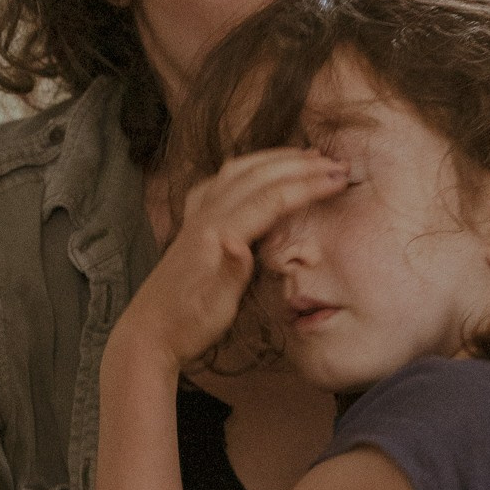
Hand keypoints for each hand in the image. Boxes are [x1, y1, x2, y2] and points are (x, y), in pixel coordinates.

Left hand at [118, 148, 347, 370]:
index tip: (340, 179)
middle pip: (259, 176)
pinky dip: (247, 167)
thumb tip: (238, 243)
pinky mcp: (192, 223)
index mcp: (217, 234)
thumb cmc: (187, 325)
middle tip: (336, 163)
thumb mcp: (214, 306)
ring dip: (275, 159)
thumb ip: (231, 272)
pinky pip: (222, 181)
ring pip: (240, 171)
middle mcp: (206, 217)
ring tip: (306, 156)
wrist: (149, 333)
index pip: (272, 198)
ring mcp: (197, 216)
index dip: (308, 186)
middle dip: (300, 165)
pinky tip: (255, 171)